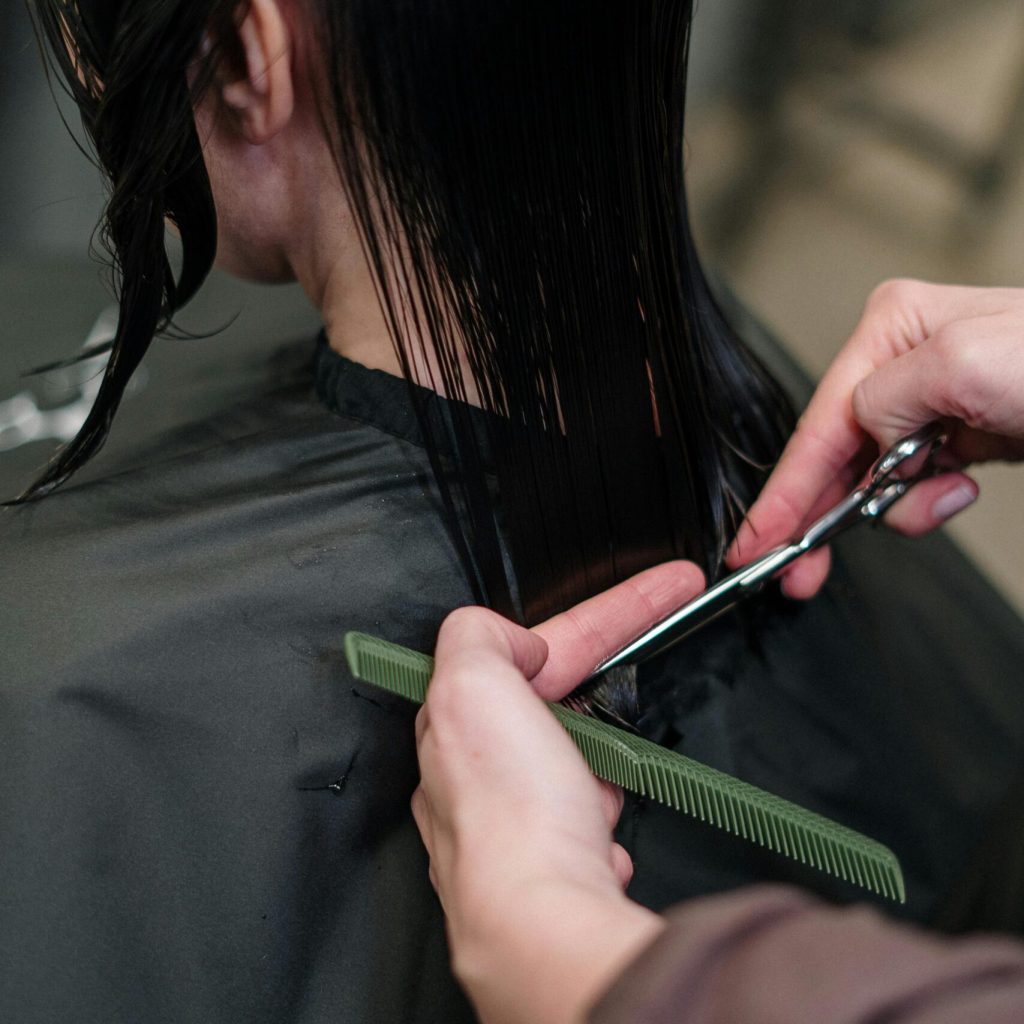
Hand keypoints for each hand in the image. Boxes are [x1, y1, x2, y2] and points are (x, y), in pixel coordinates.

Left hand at [412, 561, 705, 1023]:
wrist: (543, 928)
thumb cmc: (510, 817)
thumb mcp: (472, 685)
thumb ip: (480, 636)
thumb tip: (516, 642)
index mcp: (452, 724)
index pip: (534, 646)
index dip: (607, 614)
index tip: (668, 589)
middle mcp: (472, 778)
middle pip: (554, 706)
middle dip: (600, 698)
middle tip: (635, 697)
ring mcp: (512, 824)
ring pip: (575, 766)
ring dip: (599, 766)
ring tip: (597, 785)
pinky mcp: (550, 865)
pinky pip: (587, 822)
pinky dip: (600, 820)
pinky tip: (597, 832)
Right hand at [729, 280, 1023, 597]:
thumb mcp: (965, 362)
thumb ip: (886, 396)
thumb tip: (865, 435)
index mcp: (894, 328)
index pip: (819, 423)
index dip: (783, 491)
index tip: (757, 542)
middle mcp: (906, 360)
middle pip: (836, 452)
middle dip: (818, 512)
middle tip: (797, 570)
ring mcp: (934, 400)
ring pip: (873, 474)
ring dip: (891, 504)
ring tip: (933, 502)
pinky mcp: (961, 433)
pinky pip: (913, 482)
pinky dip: (923, 501)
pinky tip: (951, 492)